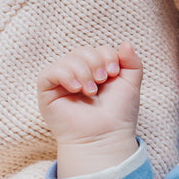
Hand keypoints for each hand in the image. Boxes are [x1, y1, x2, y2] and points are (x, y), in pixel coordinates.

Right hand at [37, 42, 142, 176]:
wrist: (105, 135)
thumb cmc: (118, 113)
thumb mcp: (131, 84)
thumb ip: (132, 62)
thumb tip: (125, 42)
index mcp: (97, 72)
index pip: (97, 49)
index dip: (107, 55)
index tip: (114, 73)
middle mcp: (78, 75)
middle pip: (82, 50)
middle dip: (95, 61)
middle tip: (102, 80)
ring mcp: (62, 83)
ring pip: (67, 59)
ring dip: (83, 71)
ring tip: (91, 91)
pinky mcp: (47, 92)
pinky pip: (49, 72)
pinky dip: (65, 75)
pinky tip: (76, 88)